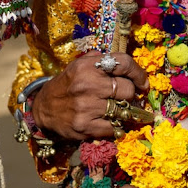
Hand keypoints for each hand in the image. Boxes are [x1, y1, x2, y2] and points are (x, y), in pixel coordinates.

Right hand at [32, 51, 148, 139]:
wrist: (44, 107)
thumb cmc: (68, 83)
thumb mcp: (80, 64)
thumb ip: (102, 60)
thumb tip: (129, 66)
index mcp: (88, 66)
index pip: (124, 63)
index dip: (138, 73)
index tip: (143, 82)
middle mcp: (87, 84)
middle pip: (127, 89)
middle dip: (129, 94)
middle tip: (124, 96)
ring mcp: (86, 107)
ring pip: (123, 110)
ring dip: (124, 110)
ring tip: (117, 108)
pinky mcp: (85, 127)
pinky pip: (114, 127)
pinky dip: (115, 125)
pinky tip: (108, 120)